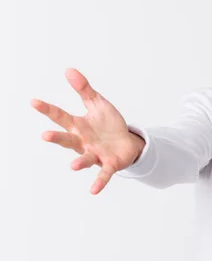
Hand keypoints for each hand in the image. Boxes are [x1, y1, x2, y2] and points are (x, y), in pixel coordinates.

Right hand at [31, 68, 143, 194]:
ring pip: (84, 158)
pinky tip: (94, 191)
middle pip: (67, 140)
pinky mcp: (109, 164)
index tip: (34, 102)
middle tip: (45, 136)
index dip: (48, 110)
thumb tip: (69, 70)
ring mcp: (95, 154)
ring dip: (79, 162)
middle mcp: (83, 142)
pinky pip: (103, 174)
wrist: (128, 143)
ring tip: (72, 166)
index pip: (61, 116)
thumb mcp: (98, 104)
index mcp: (79, 126)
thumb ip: (84, 89)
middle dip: (57, 138)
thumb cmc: (109, 125)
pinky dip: (99, 182)